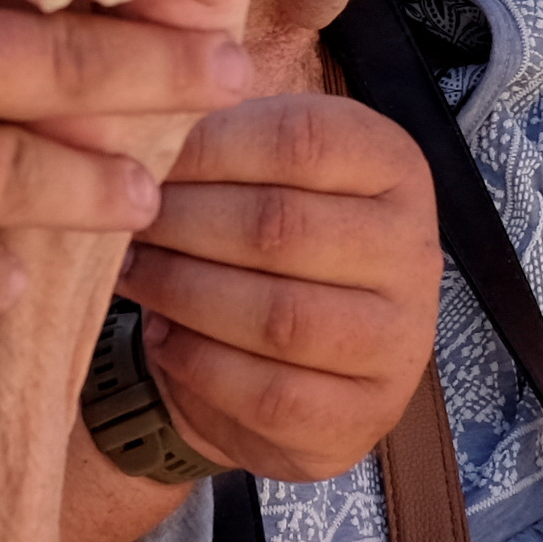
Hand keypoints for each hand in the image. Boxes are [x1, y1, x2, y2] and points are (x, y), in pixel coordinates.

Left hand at [122, 95, 438, 481]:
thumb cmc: (261, 243)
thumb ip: (213, 143)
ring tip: (136, 275)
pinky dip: (203, 365)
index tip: (144, 159)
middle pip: (283, 226)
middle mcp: (414, 251)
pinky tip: (166, 339)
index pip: (303, 139)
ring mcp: (401, 339)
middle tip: (128, 224)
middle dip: (184, 224)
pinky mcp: (366, 412)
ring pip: (280, 316)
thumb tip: (137, 129)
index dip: (209, 148)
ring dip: (186, 293)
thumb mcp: (251, 173)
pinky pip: (275, 394)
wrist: (288, 356)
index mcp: (394, 167)